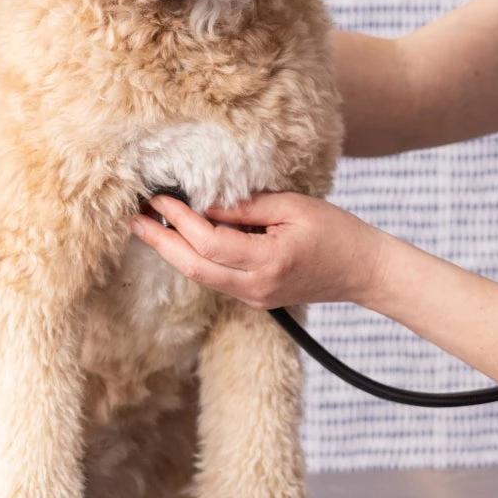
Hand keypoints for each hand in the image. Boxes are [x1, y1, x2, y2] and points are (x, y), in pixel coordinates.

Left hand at [129, 193, 388, 309]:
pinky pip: (218, 279)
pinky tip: (185, 239)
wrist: (363, 270)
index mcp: (268, 260)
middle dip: (160, 243)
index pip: (209, 242)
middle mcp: (256, 286)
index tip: (159, 199)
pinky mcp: (257, 299)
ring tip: (150, 226)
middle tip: (134, 219)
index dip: (179, 220)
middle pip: (194, 267)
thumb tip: (205, 202)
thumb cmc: (336, 232)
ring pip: (202, 276)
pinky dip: (197, 258)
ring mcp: (255, 297)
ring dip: (173, 252)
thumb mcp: (294, 207)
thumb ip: (247, 207)